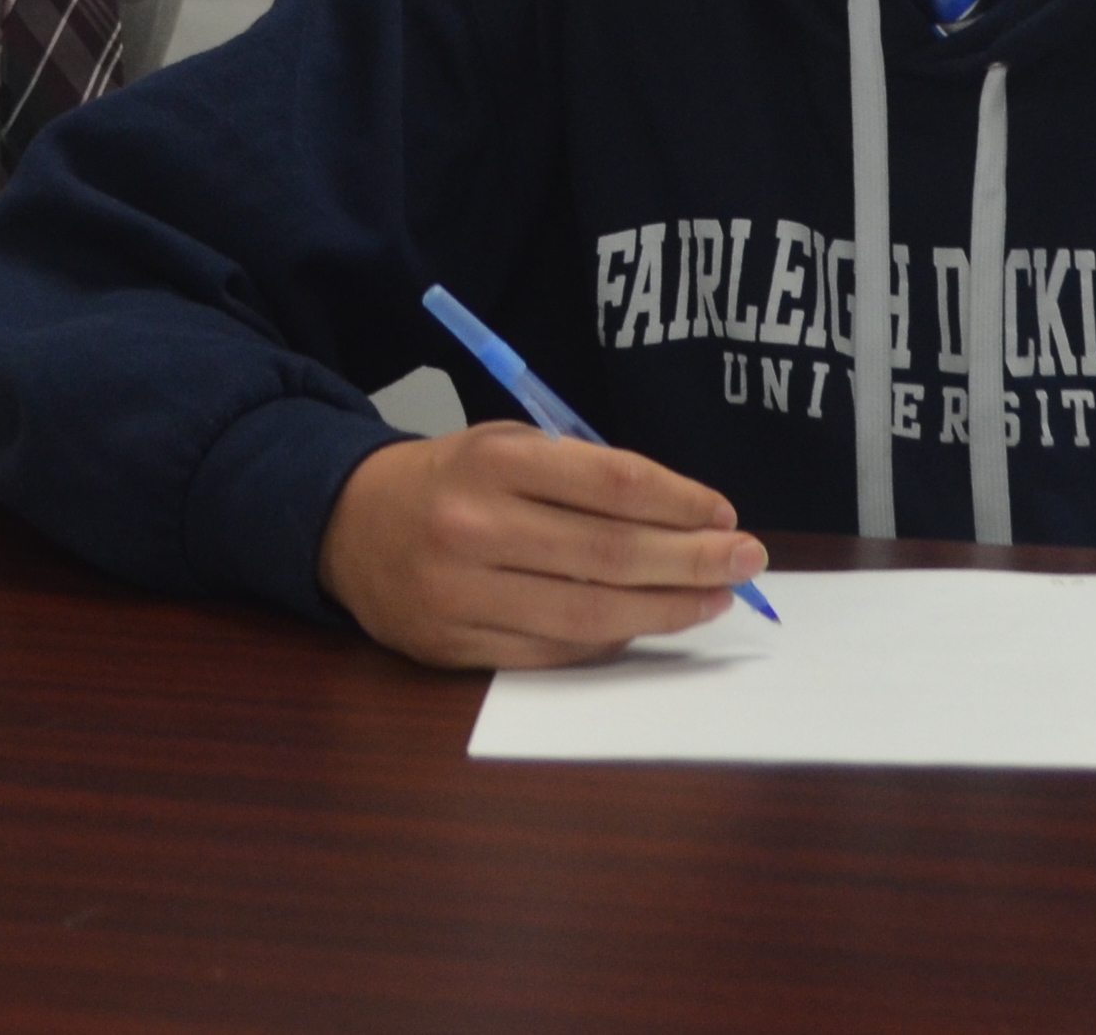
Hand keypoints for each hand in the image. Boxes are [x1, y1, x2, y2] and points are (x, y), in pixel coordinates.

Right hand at [318, 422, 768, 669]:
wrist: (348, 524)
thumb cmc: (451, 478)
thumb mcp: (508, 444)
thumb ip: (583, 475)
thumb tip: (682, 518)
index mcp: (495, 460)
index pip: (611, 483)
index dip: (679, 502)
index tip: (724, 513)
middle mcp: (476, 526)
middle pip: (610, 554)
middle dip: (691, 560)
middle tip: (747, 561)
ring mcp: (462, 592)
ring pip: (588, 614)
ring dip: (665, 611)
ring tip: (714, 599)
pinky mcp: (453, 646)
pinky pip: (552, 652)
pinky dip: (610, 642)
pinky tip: (648, 626)